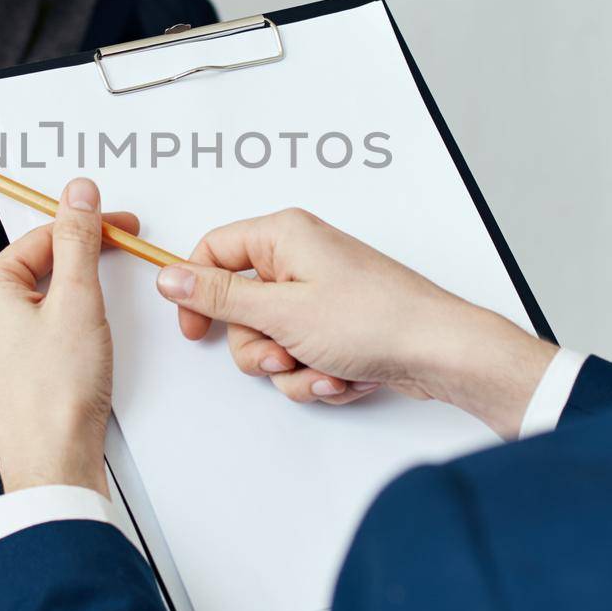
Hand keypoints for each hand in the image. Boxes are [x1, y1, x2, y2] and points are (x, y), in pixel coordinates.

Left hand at [0, 178, 139, 496]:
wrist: (52, 464)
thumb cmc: (57, 394)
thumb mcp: (78, 300)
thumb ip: (78, 240)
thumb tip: (77, 194)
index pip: (42, 237)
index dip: (89, 227)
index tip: (122, 225)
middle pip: (39, 266)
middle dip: (82, 262)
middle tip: (120, 257)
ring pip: (40, 300)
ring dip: (77, 296)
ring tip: (104, 311)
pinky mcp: (5, 374)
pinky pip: (37, 331)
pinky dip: (66, 326)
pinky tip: (87, 343)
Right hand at [155, 209, 556, 438]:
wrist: (441, 352)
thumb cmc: (375, 319)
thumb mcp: (282, 311)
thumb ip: (220, 297)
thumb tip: (170, 277)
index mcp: (283, 235)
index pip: (213, 251)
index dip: (197, 291)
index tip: (196, 329)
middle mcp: (301, 257)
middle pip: (241, 308)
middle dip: (261, 347)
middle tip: (285, 354)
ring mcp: (321, 294)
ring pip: (271, 341)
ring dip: (293, 369)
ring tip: (326, 368)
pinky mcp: (337, 327)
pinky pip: (303, 357)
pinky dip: (319, 375)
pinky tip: (346, 375)